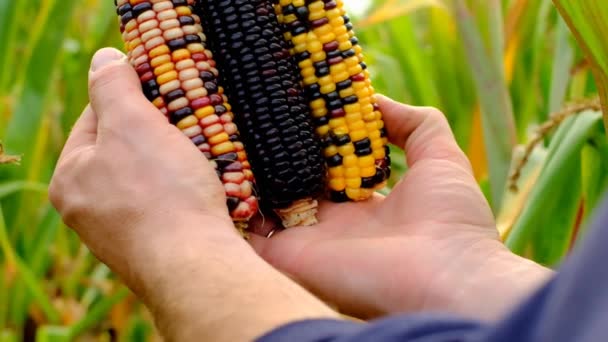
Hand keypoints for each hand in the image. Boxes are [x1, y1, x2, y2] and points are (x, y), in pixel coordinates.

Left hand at [49, 48, 336, 340]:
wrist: (194, 266)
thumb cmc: (161, 193)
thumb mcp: (132, 124)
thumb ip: (112, 86)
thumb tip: (103, 58)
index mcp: (71, 178)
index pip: (97, 118)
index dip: (131, 96)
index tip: (162, 89)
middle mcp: (89, 210)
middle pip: (125, 150)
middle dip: (158, 131)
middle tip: (188, 121)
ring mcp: (122, 233)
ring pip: (150, 178)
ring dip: (176, 160)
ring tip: (203, 152)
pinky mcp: (154, 248)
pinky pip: (168, 205)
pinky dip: (185, 190)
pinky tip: (205, 187)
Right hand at [250, 96, 551, 320]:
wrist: (448, 279)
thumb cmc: (451, 219)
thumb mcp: (441, 156)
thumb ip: (414, 124)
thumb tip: (375, 97)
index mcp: (362, 204)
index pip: (325, 168)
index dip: (309, 140)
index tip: (290, 107)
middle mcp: (330, 222)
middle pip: (291, 184)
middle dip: (271, 155)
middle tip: (248, 116)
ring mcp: (306, 239)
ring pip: (264, 204)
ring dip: (244, 175)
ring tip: (222, 133)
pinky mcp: (287, 256)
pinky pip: (247, 231)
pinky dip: (231, 205)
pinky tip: (218, 167)